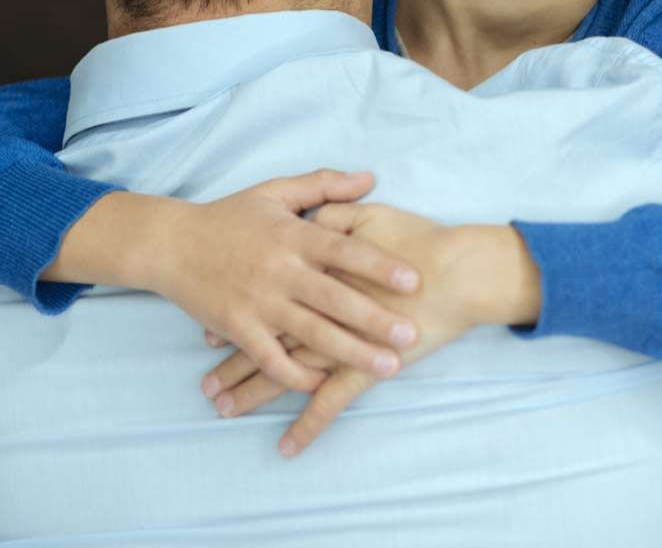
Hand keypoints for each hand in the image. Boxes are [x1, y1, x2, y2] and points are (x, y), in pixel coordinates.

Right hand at [54, 173, 423, 392]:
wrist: (170, 243)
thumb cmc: (228, 216)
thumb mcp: (275, 191)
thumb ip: (324, 185)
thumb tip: (370, 178)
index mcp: (292, 235)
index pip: (344, 250)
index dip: (379, 265)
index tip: (413, 280)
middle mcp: (279, 270)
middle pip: (335, 298)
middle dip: (375, 319)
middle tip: (411, 335)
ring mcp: (258, 302)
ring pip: (311, 333)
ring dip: (351, 352)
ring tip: (388, 367)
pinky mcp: (237, 327)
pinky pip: (271, 357)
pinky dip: (297, 373)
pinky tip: (323, 383)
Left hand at [201, 203, 536, 454]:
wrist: (457, 270)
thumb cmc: (416, 240)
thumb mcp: (367, 215)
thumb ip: (330, 214)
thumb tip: (307, 223)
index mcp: (312, 271)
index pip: (264, 298)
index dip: (234, 317)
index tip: (207, 335)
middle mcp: (314, 310)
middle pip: (264, 340)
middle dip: (232, 364)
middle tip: (204, 386)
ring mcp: (336, 342)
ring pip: (283, 373)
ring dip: (252, 394)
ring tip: (223, 410)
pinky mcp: (361, 369)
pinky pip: (329, 403)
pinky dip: (308, 426)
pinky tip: (286, 446)